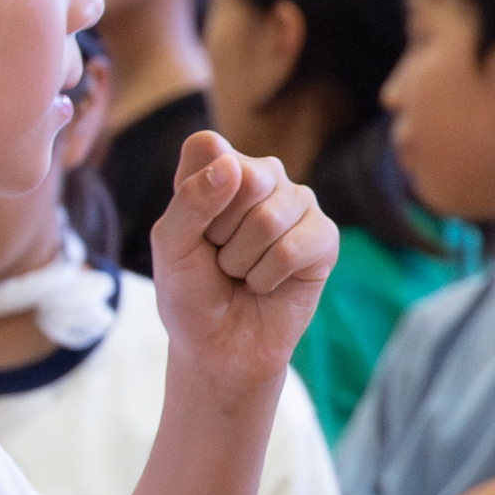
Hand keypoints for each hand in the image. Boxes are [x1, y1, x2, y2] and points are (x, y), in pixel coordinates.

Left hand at [151, 131, 337, 392]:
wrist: (219, 347)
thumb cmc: (191, 292)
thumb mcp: (170, 246)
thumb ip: (190, 201)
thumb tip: (234, 166)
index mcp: (221, 165)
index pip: (209, 148)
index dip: (194, 194)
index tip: (192, 228)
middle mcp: (264, 175)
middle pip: (244, 179)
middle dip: (220, 234)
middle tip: (220, 256)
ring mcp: (298, 203)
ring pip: (268, 219)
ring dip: (242, 263)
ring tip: (242, 273)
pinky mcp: (324, 237)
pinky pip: (293, 250)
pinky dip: (268, 279)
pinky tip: (267, 284)